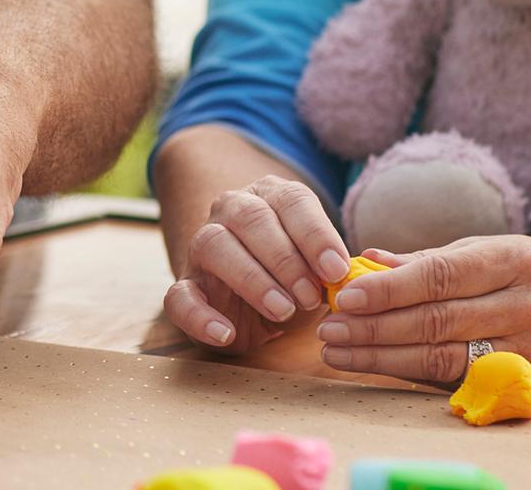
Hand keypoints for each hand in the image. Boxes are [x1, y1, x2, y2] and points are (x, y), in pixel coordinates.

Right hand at [163, 176, 350, 352]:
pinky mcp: (184, 285)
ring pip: (214, 246)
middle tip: (311, 297)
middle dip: (285, 259)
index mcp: (270, 198)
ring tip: (283, 311)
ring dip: (252, 279)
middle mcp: (230, 211)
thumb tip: (351, 279)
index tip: (336, 270)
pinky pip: (179, 295)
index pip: (292, 201)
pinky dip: (200, 316)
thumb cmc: (293, 278)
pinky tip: (226, 333)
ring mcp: (200, 247)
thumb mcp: (316, 270)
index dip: (315, 234)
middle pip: (251, 218)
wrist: (250, 302)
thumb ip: (331, 272)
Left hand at [316, 236, 530, 387]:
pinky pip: (457, 379)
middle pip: (435, 320)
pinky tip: (374, 365)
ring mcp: (530, 347)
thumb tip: (364, 260)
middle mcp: (527, 304)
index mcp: (513, 260)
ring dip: (380, 356)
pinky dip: (409, 373)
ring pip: (442, 357)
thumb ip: (426, 259)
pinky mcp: (527, 380)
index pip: (440, 276)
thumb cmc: (530, 273)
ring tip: (337, 350)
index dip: (388, 289)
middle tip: (327, 328)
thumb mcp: (487, 251)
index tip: (344, 296)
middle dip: (372, 327)